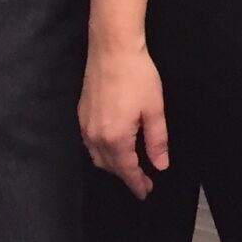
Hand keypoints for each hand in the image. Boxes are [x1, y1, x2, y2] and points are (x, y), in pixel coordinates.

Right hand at [79, 44, 169, 198]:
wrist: (112, 50)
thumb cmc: (137, 77)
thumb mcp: (154, 109)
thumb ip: (157, 140)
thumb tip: (160, 165)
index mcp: (115, 138)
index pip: (126, 169)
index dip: (137, 183)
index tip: (146, 192)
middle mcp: (95, 136)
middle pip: (109, 166)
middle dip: (125, 175)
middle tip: (142, 181)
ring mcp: (85, 125)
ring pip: (97, 156)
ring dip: (112, 165)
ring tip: (129, 167)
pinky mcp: (81, 114)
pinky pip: (90, 143)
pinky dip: (101, 152)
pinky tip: (112, 147)